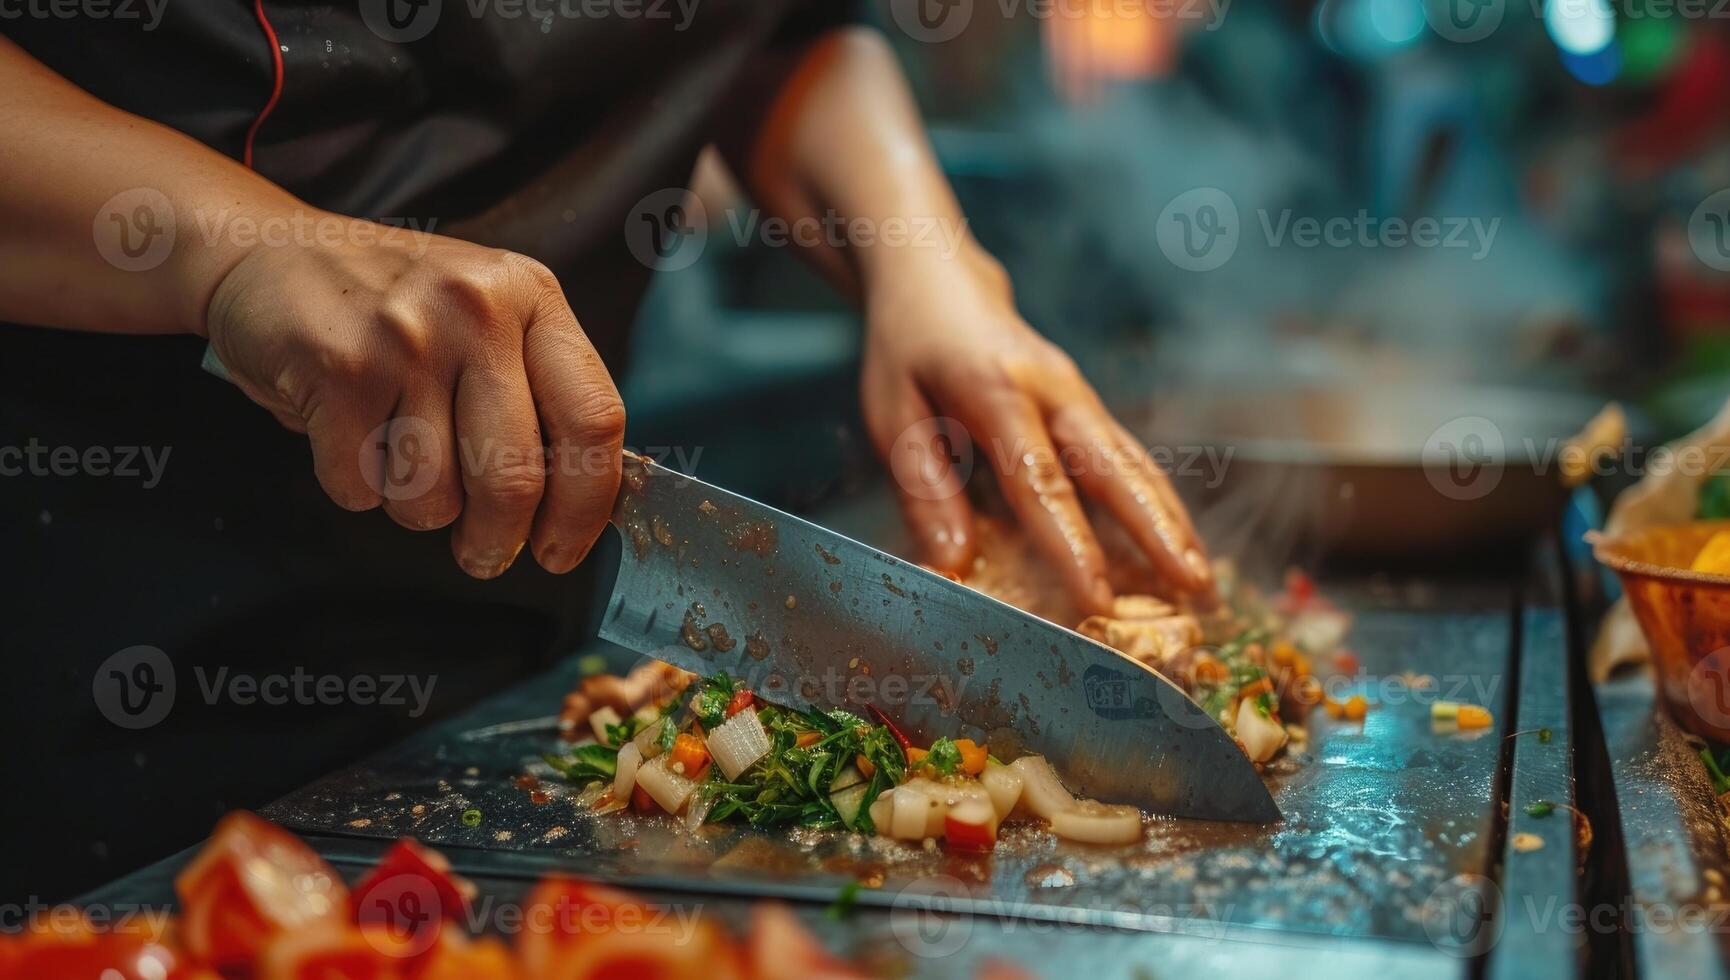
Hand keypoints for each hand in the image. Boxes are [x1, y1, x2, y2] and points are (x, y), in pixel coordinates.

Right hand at [203, 209, 624, 578]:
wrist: (267, 251)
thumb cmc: (394, 308)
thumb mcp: (487, 320)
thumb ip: (536, 394)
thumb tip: (578, 506)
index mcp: (532, 298)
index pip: (594, 419)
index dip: (586, 506)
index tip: (563, 550)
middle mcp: (478, 310)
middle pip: (515, 477)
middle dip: (497, 540)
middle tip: (482, 555)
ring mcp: (407, 337)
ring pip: (434, 495)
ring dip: (415, 507)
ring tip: (398, 461)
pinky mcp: (338, 369)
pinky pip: (362, 486)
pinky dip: (354, 486)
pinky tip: (346, 436)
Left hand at [860, 248, 1213, 614]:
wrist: (937, 280)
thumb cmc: (906, 350)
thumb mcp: (890, 415)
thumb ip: (923, 490)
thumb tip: (955, 562)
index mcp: (997, 391)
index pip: (1040, 479)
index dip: (1071, 542)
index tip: (1095, 596)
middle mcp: (1054, 391)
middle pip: (1116, 467)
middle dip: (1159, 531)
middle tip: (1196, 586)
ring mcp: (1078, 395)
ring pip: (1136, 463)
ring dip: (1173, 522)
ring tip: (1204, 580)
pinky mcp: (1087, 406)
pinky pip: (1130, 458)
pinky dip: (1159, 503)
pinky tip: (1178, 544)